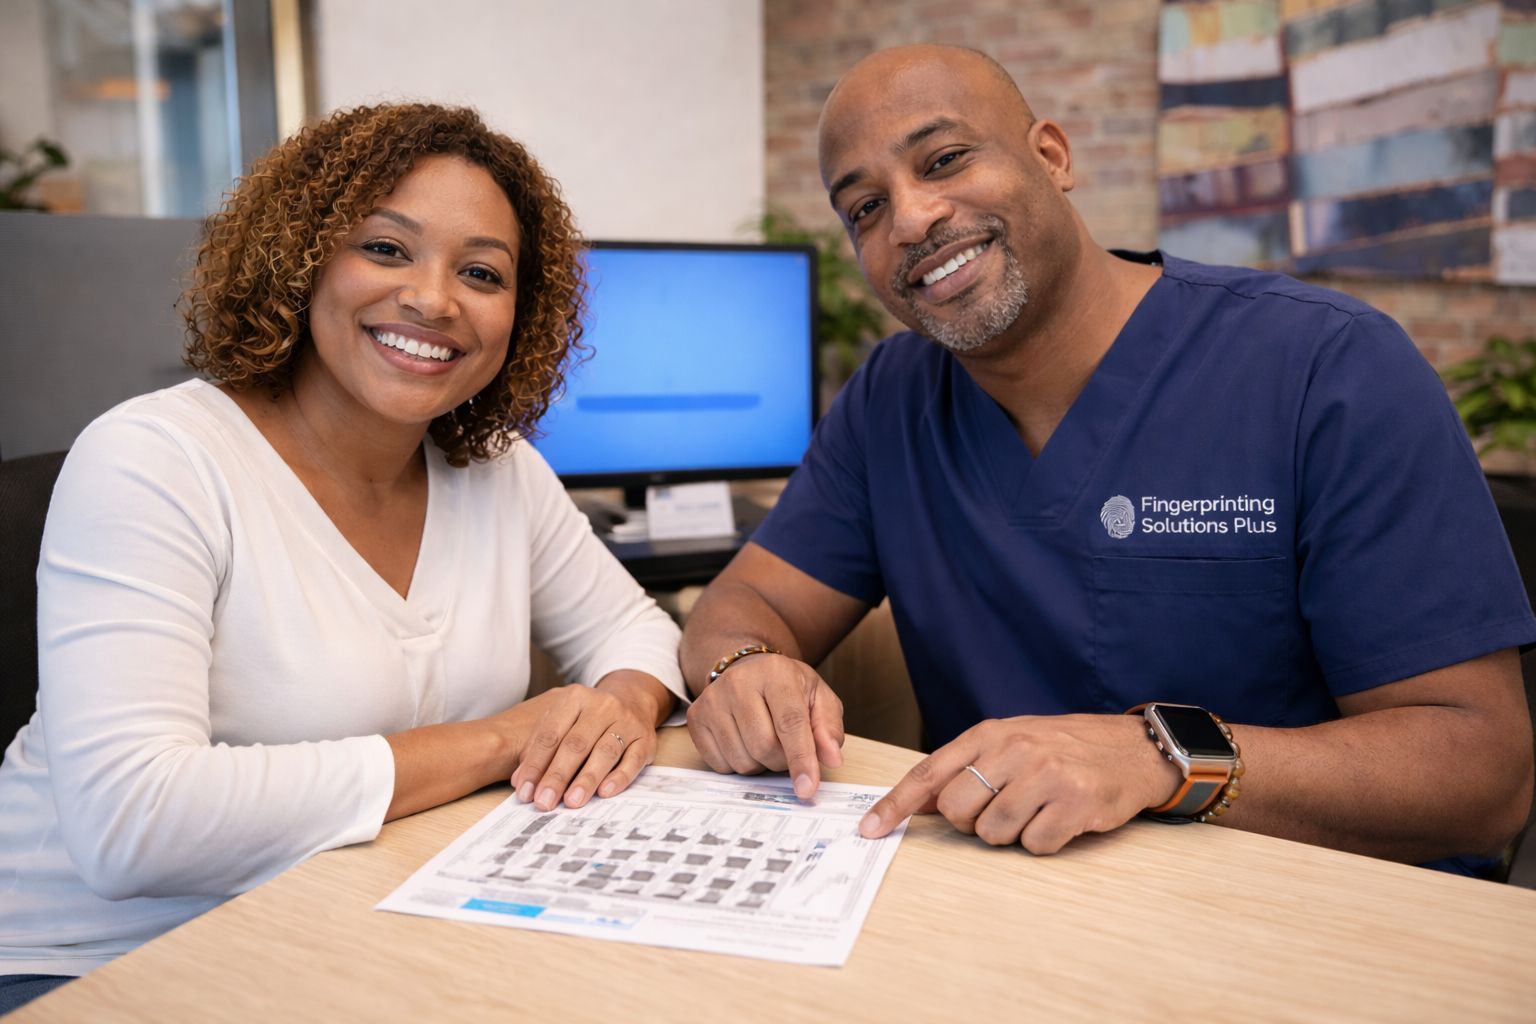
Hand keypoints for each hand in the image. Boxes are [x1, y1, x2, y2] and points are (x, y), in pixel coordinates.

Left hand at [510, 681, 660, 811]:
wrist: (632, 699)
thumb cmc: (588, 718)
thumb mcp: (562, 720)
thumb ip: (539, 746)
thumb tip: (521, 782)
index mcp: (575, 698)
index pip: (551, 734)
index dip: (536, 764)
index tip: (525, 791)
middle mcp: (603, 706)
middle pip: (576, 744)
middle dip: (557, 775)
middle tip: (544, 801)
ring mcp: (627, 721)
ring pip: (605, 752)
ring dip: (586, 779)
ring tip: (571, 801)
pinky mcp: (646, 739)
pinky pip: (632, 760)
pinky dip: (619, 778)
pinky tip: (605, 792)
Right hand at [686, 653, 844, 798]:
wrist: (747, 670)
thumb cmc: (787, 687)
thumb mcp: (818, 698)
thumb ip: (828, 728)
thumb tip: (832, 759)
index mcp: (776, 673)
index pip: (790, 723)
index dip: (801, 759)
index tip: (807, 789)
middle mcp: (738, 682)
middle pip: (764, 747)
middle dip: (782, 761)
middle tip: (786, 747)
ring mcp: (712, 700)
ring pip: (742, 760)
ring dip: (760, 764)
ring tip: (764, 740)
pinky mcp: (696, 718)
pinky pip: (720, 765)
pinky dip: (738, 764)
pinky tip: (743, 742)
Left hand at [859, 715, 1181, 853]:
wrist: (1132, 749)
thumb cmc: (1065, 748)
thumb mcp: (1013, 741)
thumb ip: (970, 766)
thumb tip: (924, 803)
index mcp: (991, 734)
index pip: (931, 773)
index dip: (896, 804)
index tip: (870, 829)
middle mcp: (1014, 750)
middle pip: (958, 810)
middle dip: (972, 823)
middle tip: (1002, 809)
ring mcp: (1046, 775)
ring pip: (993, 832)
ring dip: (1011, 834)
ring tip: (1037, 810)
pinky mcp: (1075, 802)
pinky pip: (1035, 844)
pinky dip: (1044, 841)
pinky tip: (1061, 819)